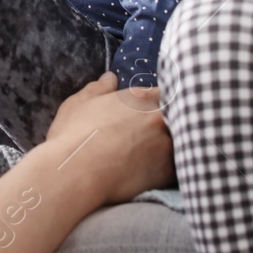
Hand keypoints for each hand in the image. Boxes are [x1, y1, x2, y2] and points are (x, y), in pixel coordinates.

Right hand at [42, 72, 173, 204]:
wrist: (74, 174)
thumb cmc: (73, 136)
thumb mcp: (80, 103)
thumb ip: (99, 88)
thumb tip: (111, 78)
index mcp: (141, 98)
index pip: (167, 93)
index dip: (161, 103)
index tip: (153, 112)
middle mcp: (159, 118)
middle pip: (177, 117)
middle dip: (168, 124)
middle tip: (151, 136)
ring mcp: (166, 145)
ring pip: (179, 143)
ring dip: (168, 147)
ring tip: (150, 156)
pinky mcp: (167, 172)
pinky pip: (175, 168)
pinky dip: (165, 169)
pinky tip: (150, 173)